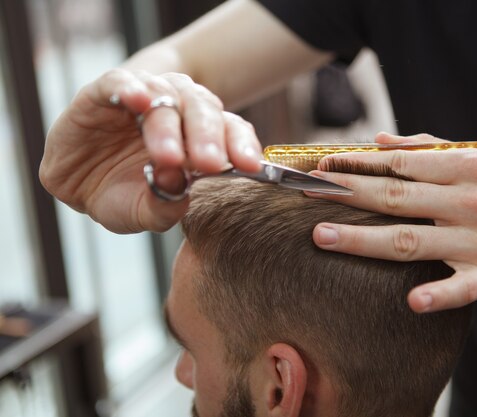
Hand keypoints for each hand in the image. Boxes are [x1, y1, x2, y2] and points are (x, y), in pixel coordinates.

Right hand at [40, 69, 261, 232]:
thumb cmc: (121, 195)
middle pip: (203, 110)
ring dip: (170, 125)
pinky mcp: (103, 93)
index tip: (251, 166)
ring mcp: (142, 99)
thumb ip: (165, 207)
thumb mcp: (143, 212)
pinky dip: (130, 88)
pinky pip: (119, 81)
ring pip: (166, 96)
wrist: (76, 184)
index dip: (241, 145)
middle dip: (208, 137)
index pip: (230, 131)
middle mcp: (177, 112)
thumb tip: (180, 187)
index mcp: (199, 138)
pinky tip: (138, 101)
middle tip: (208, 163)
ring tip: (169, 155)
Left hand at [308, 132, 476, 311]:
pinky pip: (462, 288)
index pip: (400, 164)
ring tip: (322, 236)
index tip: (322, 167)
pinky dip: (438, 295)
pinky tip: (411, 301)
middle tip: (306, 194)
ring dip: (364, 240)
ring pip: (412, 241)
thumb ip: (428, 148)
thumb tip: (380, 141)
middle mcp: (470, 201)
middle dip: (347, 194)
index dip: (358, 164)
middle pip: (396, 198)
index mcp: (466, 167)